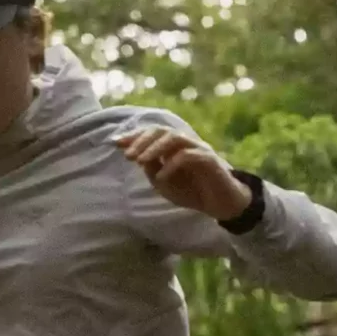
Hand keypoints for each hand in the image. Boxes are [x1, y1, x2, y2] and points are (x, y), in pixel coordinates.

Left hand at [116, 125, 252, 220]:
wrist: (221, 205)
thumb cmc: (193, 193)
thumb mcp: (165, 185)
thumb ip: (152, 171)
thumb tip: (139, 158)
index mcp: (173, 147)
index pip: (152, 134)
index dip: (133, 136)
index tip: (115, 143)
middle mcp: (185, 143)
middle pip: (161, 130)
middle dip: (141, 140)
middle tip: (128, 156)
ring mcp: (198, 149)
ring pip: (174, 138)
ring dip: (154, 148)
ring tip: (141, 161)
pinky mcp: (209, 159)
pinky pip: (187, 155)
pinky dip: (171, 164)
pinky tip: (161, 177)